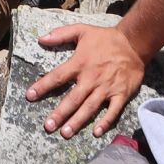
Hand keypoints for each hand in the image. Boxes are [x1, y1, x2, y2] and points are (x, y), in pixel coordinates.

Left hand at [25, 23, 147, 139]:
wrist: (134, 43)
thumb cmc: (105, 38)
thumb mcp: (81, 30)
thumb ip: (61, 34)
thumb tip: (41, 39)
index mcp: (80, 63)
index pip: (57, 77)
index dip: (43, 86)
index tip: (30, 96)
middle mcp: (91, 78)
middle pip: (73, 98)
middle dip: (60, 113)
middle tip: (48, 127)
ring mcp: (107, 88)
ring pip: (90, 108)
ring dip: (78, 121)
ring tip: (66, 133)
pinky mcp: (121, 94)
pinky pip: (113, 111)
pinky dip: (105, 122)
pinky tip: (96, 132)